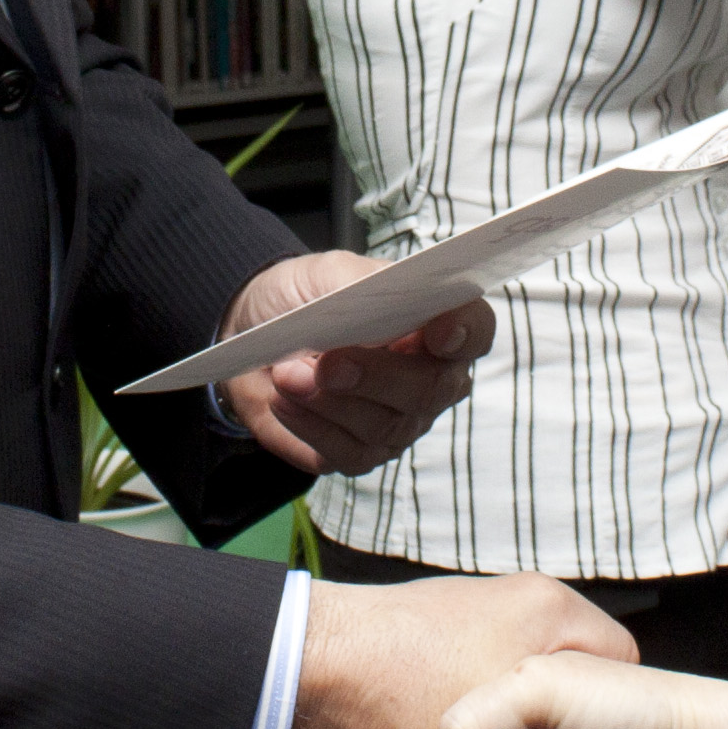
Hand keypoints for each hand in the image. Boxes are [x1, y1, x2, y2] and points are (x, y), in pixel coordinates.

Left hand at [218, 250, 494, 478]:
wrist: (253, 334)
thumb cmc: (304, 299)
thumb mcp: (326, 274)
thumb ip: (358, 286)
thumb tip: (376, 309)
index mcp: (435, 323)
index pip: (475, 331)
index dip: (465, 332)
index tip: (438, 331)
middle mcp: (431, 379)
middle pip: (430, 388)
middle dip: (376, 377)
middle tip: (327, 364)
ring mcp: (401, 422)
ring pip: (386, 427)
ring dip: (329, 401)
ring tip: (285, 374)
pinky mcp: (362, 453)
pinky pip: (350, 454)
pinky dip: (311, 426)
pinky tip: (284, 400)